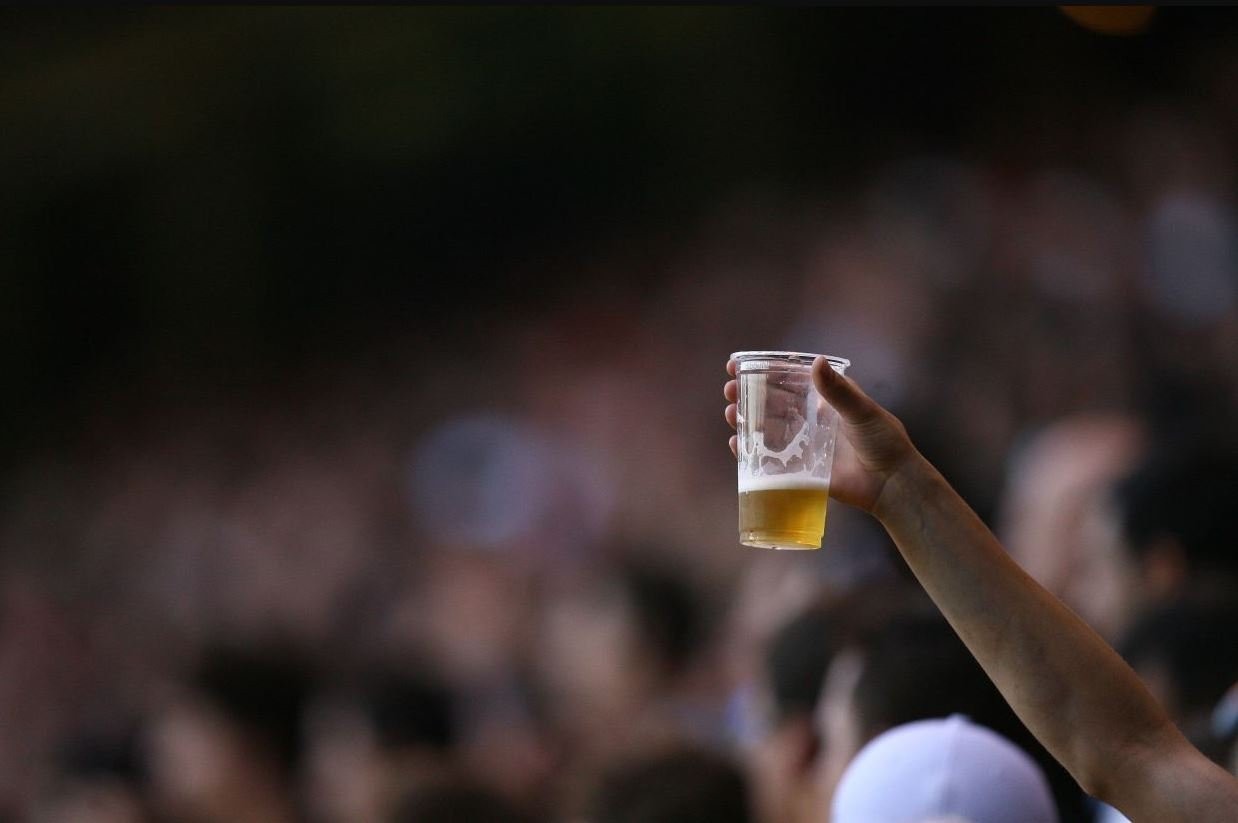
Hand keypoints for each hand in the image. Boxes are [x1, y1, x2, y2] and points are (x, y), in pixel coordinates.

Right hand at [724, 356, 919, 516]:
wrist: (892, 485)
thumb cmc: (884, 442)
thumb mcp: (862, 411)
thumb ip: (839, 390)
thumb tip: (816, 361)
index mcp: (824, 399)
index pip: (788, 379)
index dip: (763, 371)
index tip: (738, 365)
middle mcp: (811, 419)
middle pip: (771, 403)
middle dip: (747, 394)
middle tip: (730, 389)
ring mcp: (804, 445)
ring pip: (766, 429)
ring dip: (745, 420)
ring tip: (730, 414)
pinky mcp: (801, 471)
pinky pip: (770, 460)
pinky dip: (751, 452)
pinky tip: (737, 445)